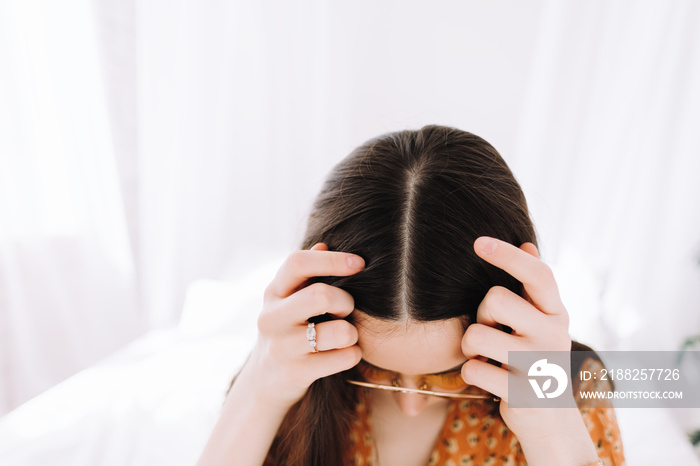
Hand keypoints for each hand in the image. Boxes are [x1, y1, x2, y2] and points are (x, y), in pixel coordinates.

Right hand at [236, 243, 363, 408]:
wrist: (265, 383)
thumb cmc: (289, 331)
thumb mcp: (289, 301)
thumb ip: (306, 274)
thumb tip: (324, 245)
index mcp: (274, 292)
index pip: (298, 263)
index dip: (332, 260)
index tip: (360, 264)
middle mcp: (271, 317)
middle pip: (321, 295)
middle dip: (346, 302)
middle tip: (347, 310)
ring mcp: (281, 347)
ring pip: (339, 331)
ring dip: (352, 333)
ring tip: (346, 336)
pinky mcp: (295, 373)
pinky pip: (344, 357)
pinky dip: (353, 354)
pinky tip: (345, 354)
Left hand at [460, 237, 596, 463]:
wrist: (549, 420)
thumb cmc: (534, 359)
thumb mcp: (539, 322)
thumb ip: (531, 287)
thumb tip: (527, 244)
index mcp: (557, 313)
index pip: (538, 274)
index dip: (508, 255)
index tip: (479, 242)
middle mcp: (554, 334)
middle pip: (495, 299)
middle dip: (481, 315)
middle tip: (493, 333)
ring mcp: (540, 365)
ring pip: (477, 335)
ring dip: (471, 348)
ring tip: (489, 357)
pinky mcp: (523, 394)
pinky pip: (473, 370)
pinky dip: (472, 374)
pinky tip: (490, 380)